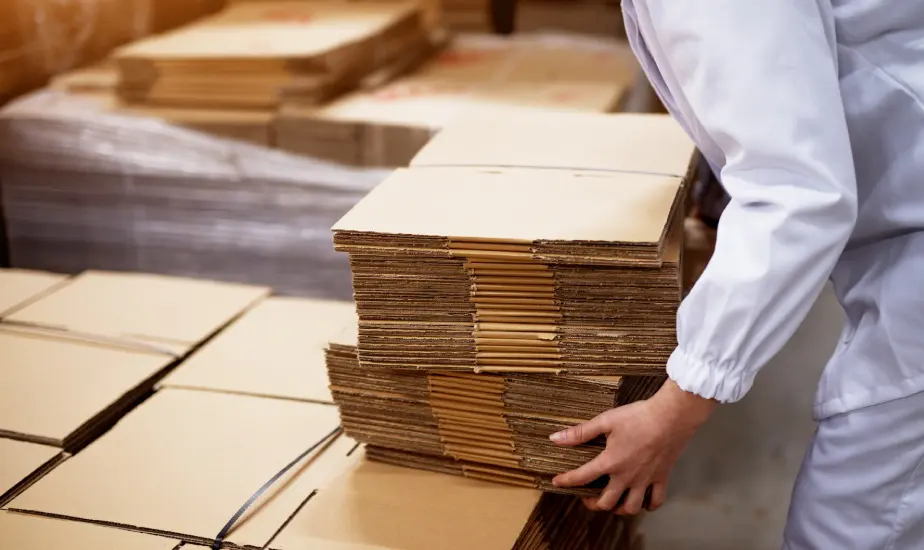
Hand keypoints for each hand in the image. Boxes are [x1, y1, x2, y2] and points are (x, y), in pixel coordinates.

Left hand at [550, 379, 716, 513]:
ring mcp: (645, 480)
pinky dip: (648, 505)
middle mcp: (626, 477)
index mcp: (610, 462)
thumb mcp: (606, 421)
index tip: (557, 482)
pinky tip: (642, 501)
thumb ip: (580, 432)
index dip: (567, 481)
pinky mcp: (661, 477)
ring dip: (619, 509)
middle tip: (587, 498)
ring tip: (614, 503)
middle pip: (607, 502)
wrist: (671, 417)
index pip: (582, 477)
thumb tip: (556, 438)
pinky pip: (656, 500)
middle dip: (593, 503)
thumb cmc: (638, 416)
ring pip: (631, 507)